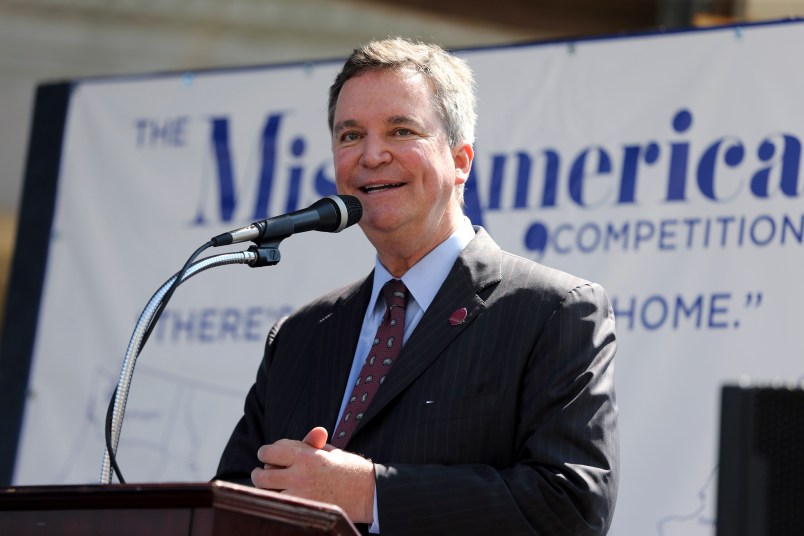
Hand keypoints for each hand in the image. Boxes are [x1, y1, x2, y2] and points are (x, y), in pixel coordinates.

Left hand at [251, 427, 374, 523]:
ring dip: (265, 488)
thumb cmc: (349, 469)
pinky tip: (278, 497)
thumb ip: (311, 444)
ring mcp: (300, 494)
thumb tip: (309, 431)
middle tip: (260, 471)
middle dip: (260, 471)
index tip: (270, 454)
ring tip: (267, 485)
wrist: (367, 493)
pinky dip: (275, 501)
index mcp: (306, 455)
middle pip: (263, 473)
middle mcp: (300, 474)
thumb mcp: (330, 451)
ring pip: (267, 492)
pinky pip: (279, 505)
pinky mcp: (304, 509)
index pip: (271, 451)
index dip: (268, 451)